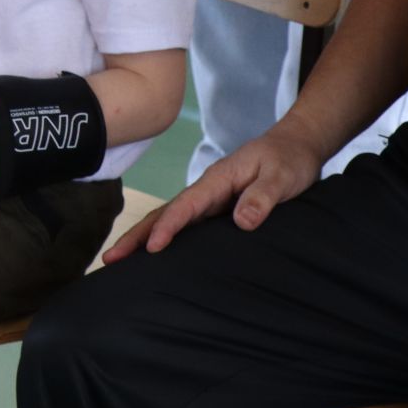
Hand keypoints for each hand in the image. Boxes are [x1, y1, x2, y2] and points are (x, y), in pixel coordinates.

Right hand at [103, 121, 322, 261]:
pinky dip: (164, 237)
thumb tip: (241, 221)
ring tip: (120, 260)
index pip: (187, 205)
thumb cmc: (289, 159)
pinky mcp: (217, 209)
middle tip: (111, 258)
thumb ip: (262, 196)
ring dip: (144, 237)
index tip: (153, 247)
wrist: (296, 146)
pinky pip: (186, 225)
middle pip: (166, 212)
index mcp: (218, 179)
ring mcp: (210, 200)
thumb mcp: (282, 176)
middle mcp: (208, 189)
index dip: (169, 226)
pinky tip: (155, 254)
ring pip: (171, 219)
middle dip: (137, 235)